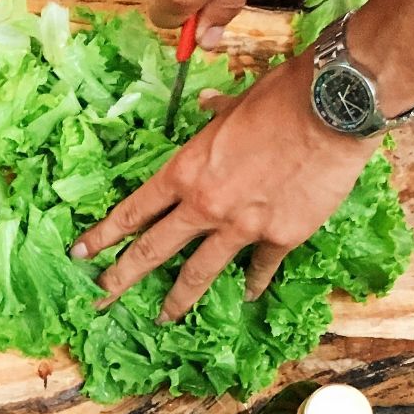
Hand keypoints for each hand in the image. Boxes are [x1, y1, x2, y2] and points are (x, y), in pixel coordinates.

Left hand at [70, 54, 375, 322]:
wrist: (332, 108)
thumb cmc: (281, 96)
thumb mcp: (236, 103)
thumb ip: (215, 115)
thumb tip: (205, 107)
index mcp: (186, 171)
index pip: (134, 211)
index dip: (104, 235)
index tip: (81, 253)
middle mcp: (205, 205)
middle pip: (153, 250)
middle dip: (122, 277)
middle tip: (101, 298)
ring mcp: (242, 226)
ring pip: (199, 272)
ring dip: (178, 299)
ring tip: (163, 317)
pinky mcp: (280, 237)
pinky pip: (260, 268)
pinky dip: (254, 282)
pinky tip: (247, 294)